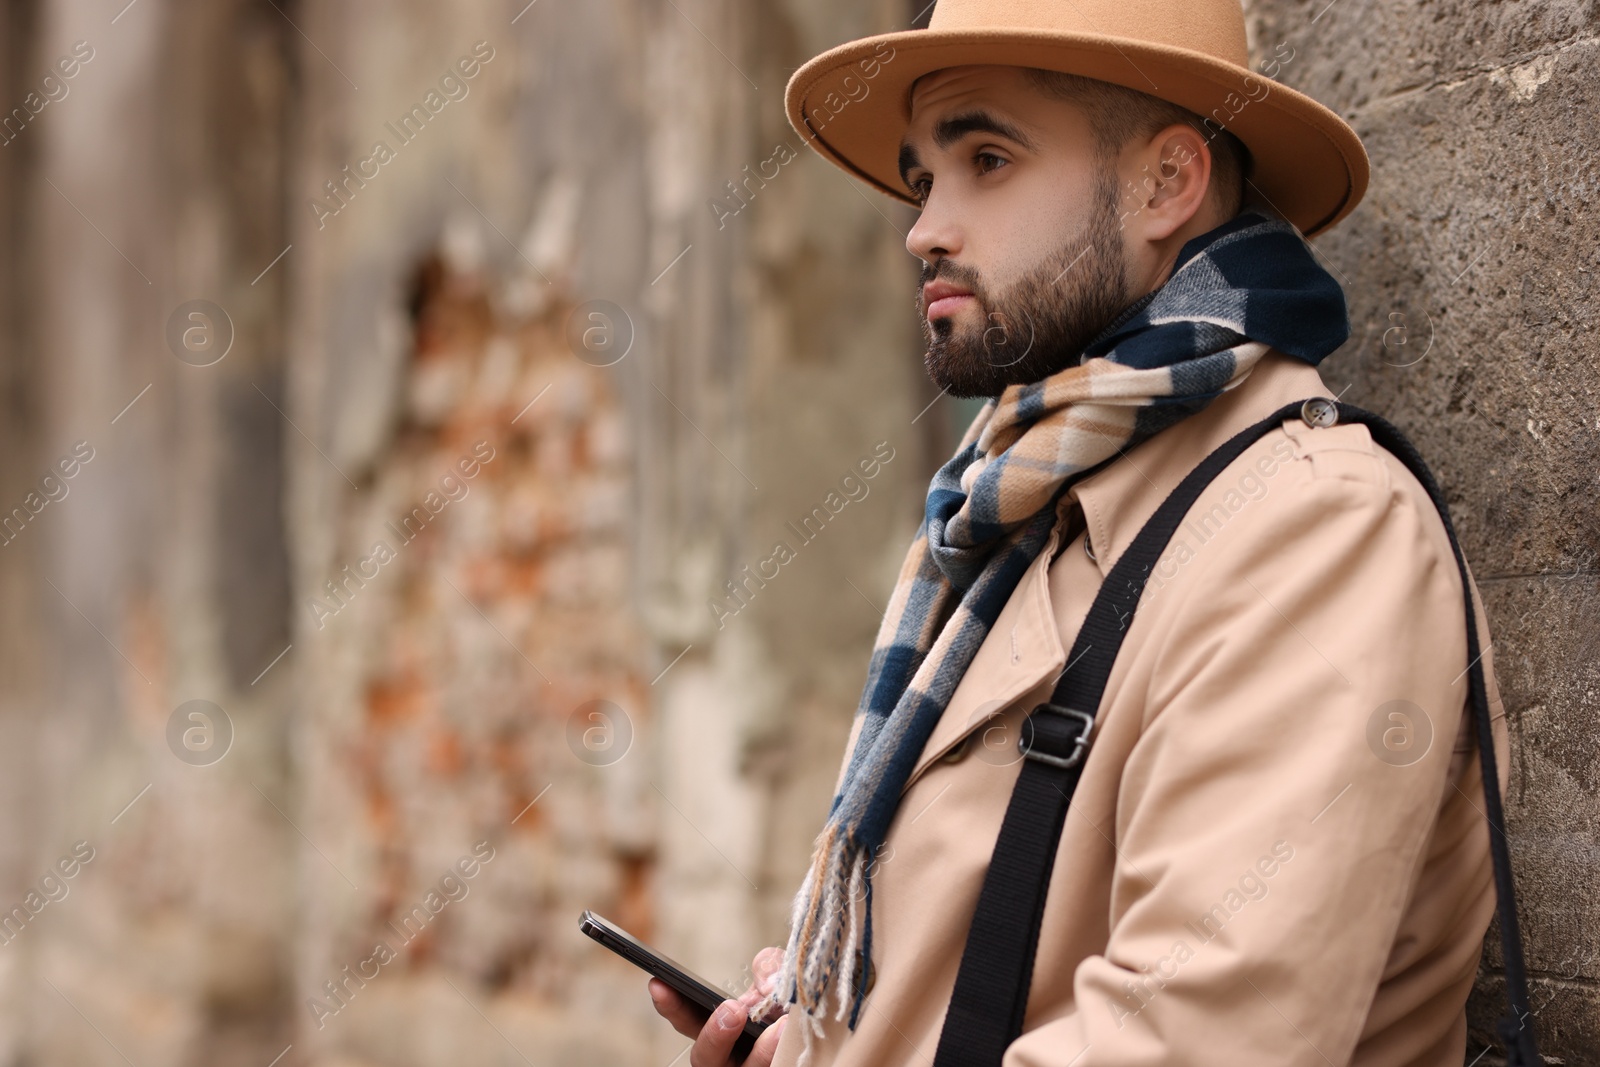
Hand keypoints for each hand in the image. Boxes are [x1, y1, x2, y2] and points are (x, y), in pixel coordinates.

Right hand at [648, 946, 786, 1066]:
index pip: (687, 1021)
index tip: (658, 983)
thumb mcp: (778, 982)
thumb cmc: (790, 1009)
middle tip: (732, 1010)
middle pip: (704, 1059)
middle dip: (714, 1035)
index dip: (671, 1005)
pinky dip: (782, 1056)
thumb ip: (770, 969)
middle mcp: (729, 1058)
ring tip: (778, 1028)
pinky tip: (792, 1038)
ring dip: (760, 1052)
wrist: (821, 1035)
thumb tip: (768, 982)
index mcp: (721, 1030)